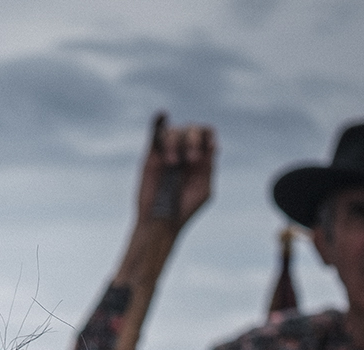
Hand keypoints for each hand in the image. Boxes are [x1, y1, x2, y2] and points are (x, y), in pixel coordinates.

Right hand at [134, 114, 214, 233]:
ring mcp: (167, 152)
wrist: (160, 221)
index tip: (205, 150)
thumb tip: (212, 144)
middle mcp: (185, 151)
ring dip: (175, 143)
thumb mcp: (203, 189)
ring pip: (174, 131)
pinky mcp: (151, 156)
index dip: (207, 137)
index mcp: (200, 158)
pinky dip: (158, 122)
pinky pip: (155, 133)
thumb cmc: (184, 209)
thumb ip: (208, 167)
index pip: (206, 134)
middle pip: (191, 129)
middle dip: (193, 141)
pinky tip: (162, 115)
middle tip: (191, 160)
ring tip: (172, 163)